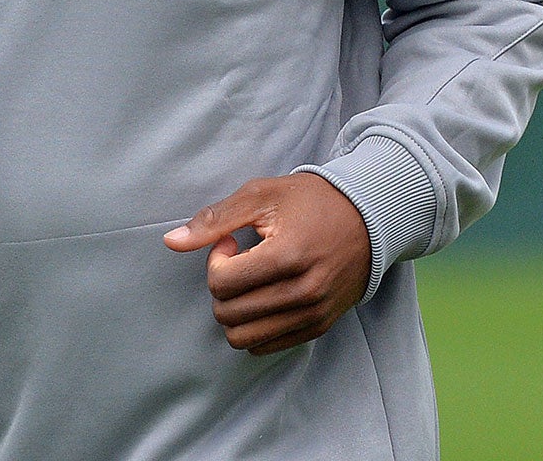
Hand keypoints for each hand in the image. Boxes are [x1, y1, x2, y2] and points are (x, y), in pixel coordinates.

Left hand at [164, 174, 371, 354]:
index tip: (233, 242)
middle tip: (242, 260)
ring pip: (243, 338)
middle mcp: (303, 291)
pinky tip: (266, 295)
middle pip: (228, 313)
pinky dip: (255, 327)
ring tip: (252, 282)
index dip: (217, 260)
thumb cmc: (314, 201)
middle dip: (223, 287)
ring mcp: (314, 313)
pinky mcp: (320, 325)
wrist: (372, 215)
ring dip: (236, 311)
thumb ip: (215, 219)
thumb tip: (170, 241)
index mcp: (288, 255)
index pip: (222, 283)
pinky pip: (266, 347)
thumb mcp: (263, 195)